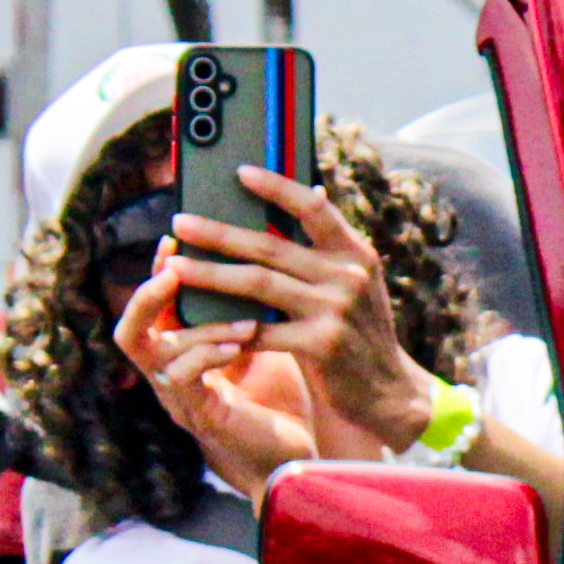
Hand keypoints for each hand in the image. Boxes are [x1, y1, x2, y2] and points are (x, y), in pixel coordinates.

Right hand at [114, 263, 394, 504]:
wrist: (298, 458)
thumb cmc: (279, 400)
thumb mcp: (264, 342)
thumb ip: (253, 304)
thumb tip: (271, 248)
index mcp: (180, 354)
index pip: (152, 309)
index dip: (156, 273)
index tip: (175, 239)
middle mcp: (170, 376)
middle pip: (128, 331)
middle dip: (146, 296)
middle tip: (174, 267)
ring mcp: (180, 400)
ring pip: (159, 353)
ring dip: (200, 328)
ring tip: (244, 319)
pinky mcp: (200, 419)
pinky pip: (185, 379)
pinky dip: (208, 354)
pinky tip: (240, 344)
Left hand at [160, 165, 434, 449]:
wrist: (388, 392)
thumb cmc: (359, 333)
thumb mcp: (356, 283)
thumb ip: (330, 247)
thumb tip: (314, 192)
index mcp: (355, 253)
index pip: (313, 207)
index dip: (276, 186)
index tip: (240, 171)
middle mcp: (348, 276)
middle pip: (271, 246)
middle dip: (219, 233)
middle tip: (180, 222)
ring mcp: (336, 310)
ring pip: (258, 284)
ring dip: (211, 274)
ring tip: (175, 267)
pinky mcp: (321, 345)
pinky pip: (260, 332)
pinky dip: (224, 330)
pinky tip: (195, 325)